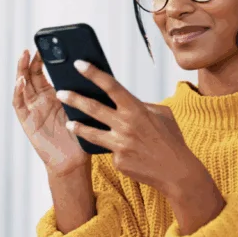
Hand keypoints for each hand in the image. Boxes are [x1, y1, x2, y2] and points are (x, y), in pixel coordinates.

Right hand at [12, 49, 88, 175]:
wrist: (74, 160)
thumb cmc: (81, 135)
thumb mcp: (82, 108)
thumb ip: (80, 91)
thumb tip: (90, 68)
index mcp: (54, 94)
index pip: (44, 72)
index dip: (42, 58)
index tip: (46, 45)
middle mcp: (40, 100)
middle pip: (31, 75)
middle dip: (31, 60)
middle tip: (35, 48)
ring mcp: (32, 109)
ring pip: (22, 85)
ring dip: (21, 70)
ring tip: (24, 56)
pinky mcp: (27, 121)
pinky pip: (19, 104)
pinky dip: (18, 91)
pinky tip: (21, 81)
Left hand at [57, 61, 222, 226]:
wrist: (177, 172)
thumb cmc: (171, 140)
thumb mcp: (162, 115)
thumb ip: (142, 106)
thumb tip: (124, 101)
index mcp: (137, 110)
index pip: (112, 86)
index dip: (94, 73)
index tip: (79, 64)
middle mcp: (126, 125)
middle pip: (94, 108)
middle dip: (75, 98)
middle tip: (60, 92)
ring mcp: (120, 145)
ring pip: (91, 133)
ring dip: (77, 126)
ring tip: (68, 122)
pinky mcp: (118, 161)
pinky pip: (109, 151)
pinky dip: (113, 149)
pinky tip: (124, 152)